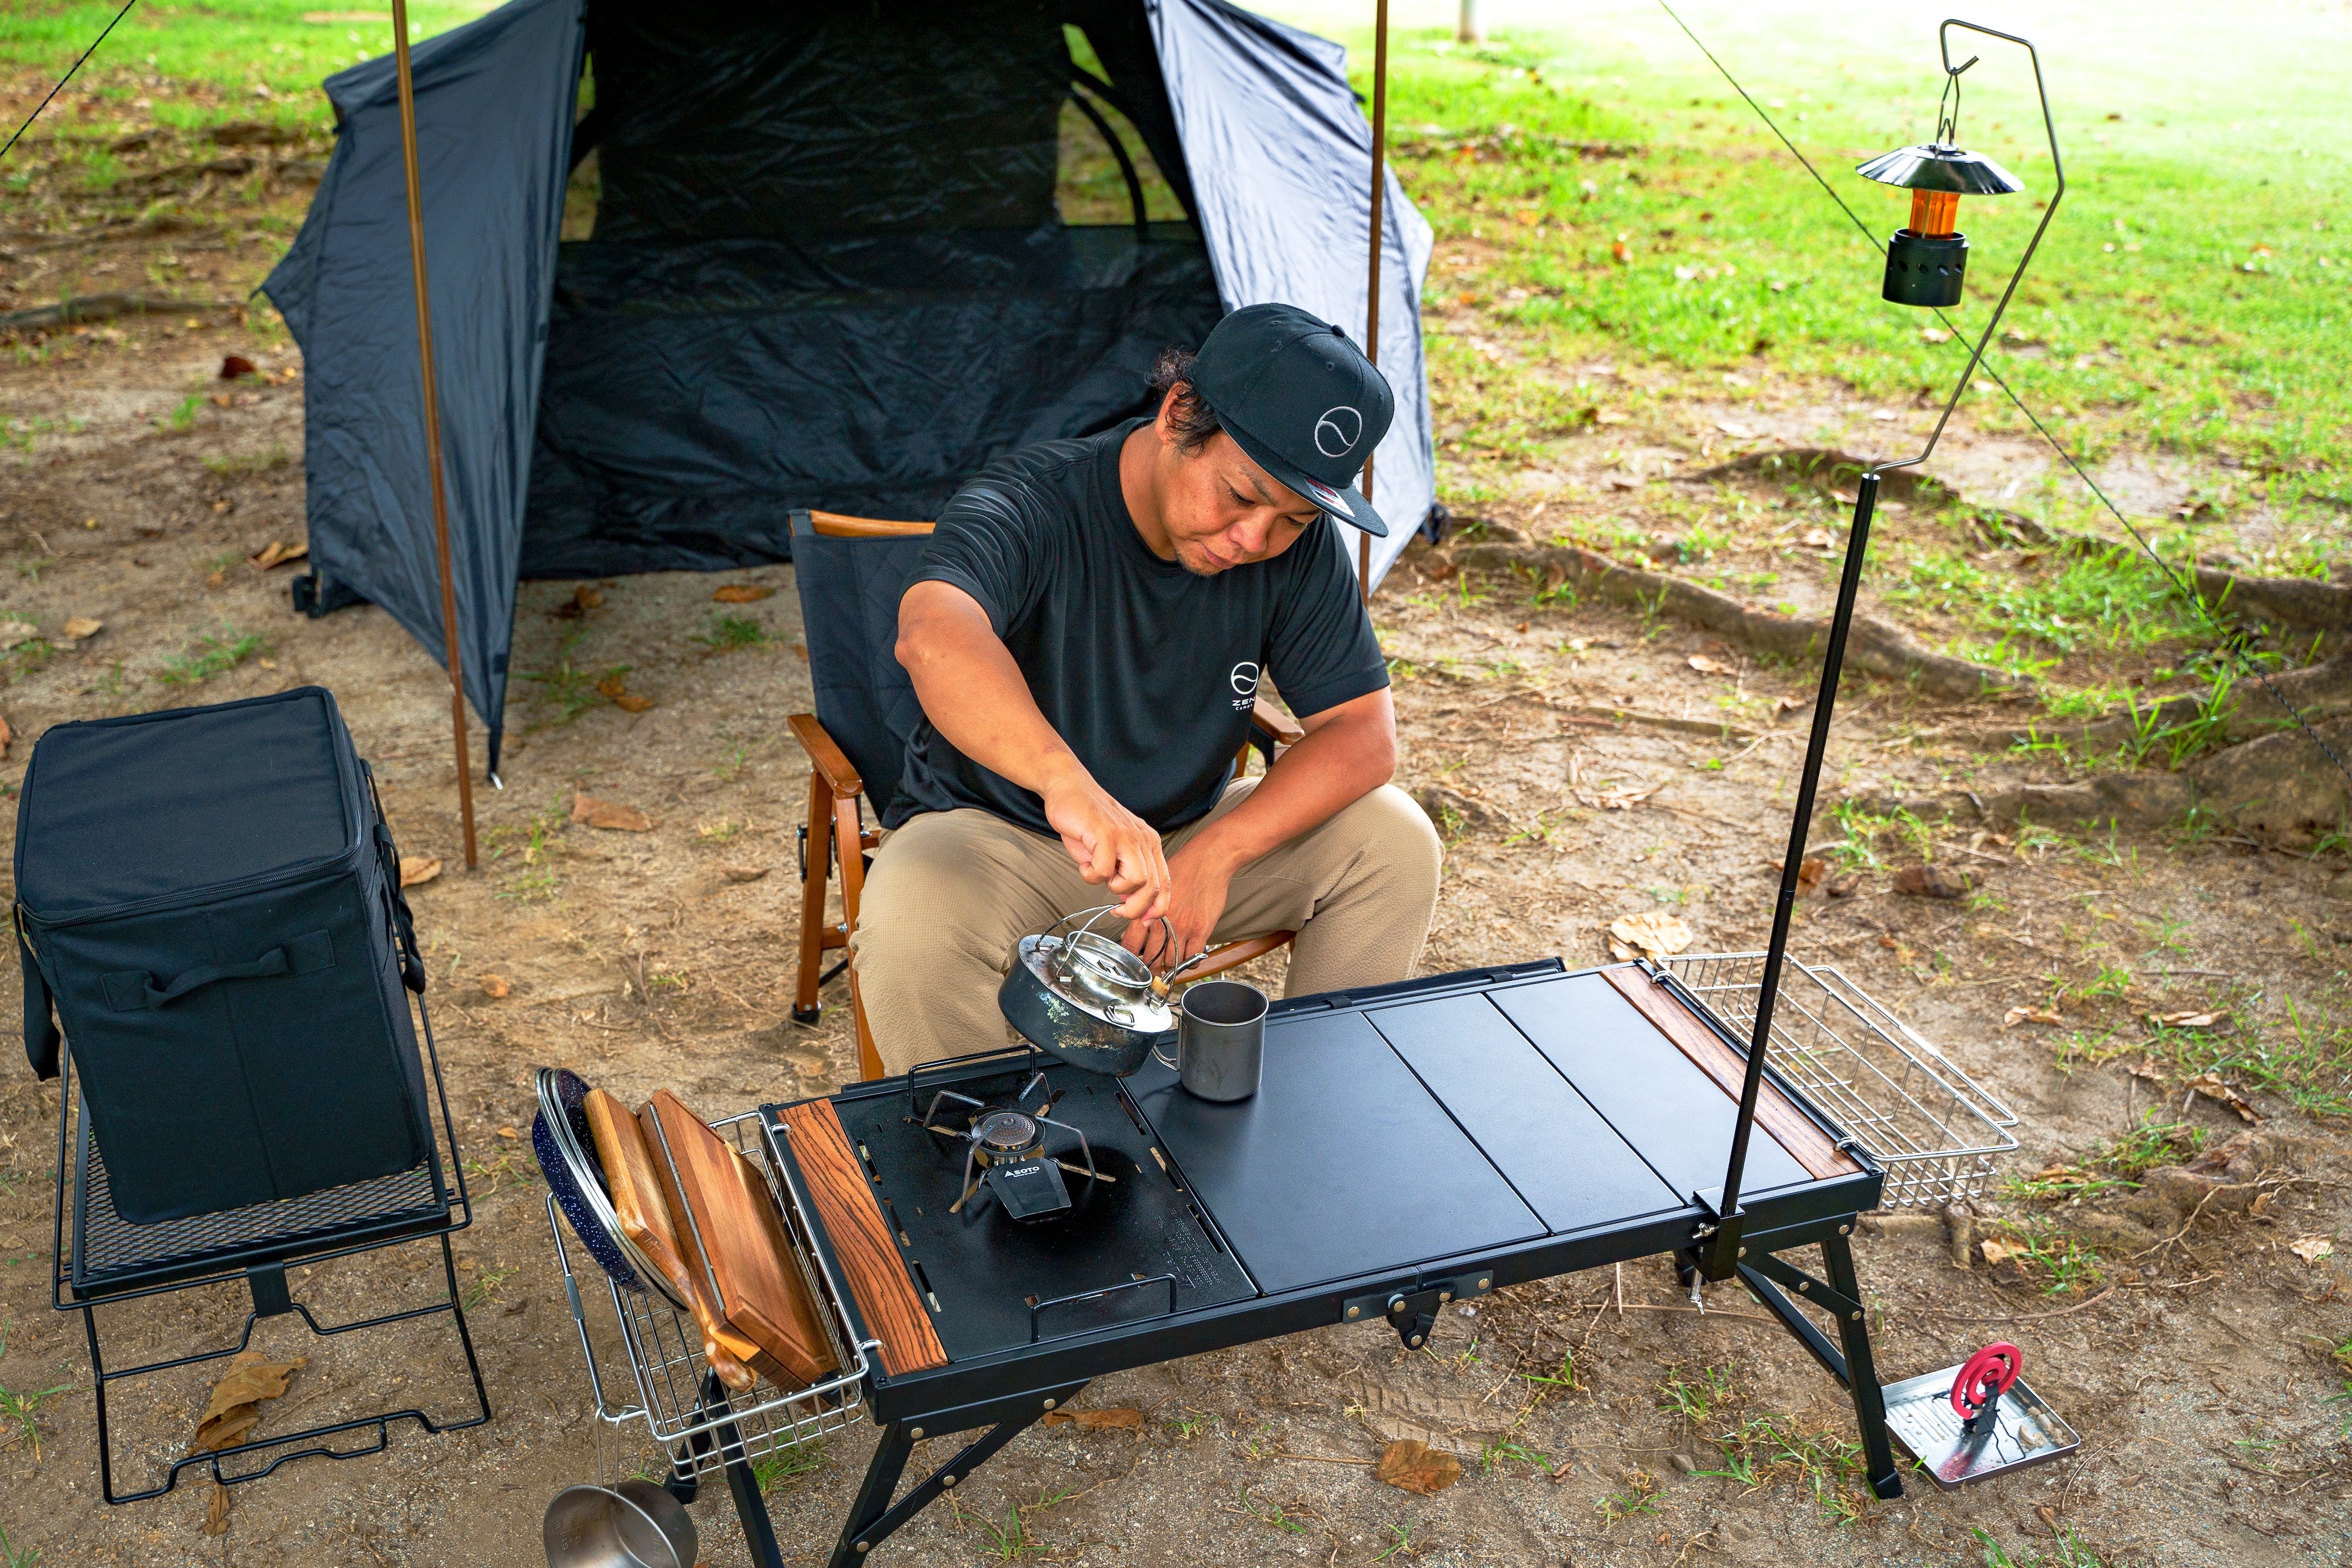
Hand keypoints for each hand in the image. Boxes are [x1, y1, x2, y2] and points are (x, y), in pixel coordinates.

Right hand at [1038, 761, 1169, 921]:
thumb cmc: (1088, 821)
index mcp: (1148, 844)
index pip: (1165, 883)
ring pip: (1136, 880)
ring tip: (1099, 872)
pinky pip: (1103, 870)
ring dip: (1114, 887)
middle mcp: (1142, 839)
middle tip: (1117, 909)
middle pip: (1153, 887)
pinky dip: (1090, 874)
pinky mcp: (1104, 834)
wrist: (1069, 788)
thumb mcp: (1112, 851)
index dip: (1158, 908)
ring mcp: (1125, 836)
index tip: (1143, 920)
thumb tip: (1132, 902)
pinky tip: (1085, 861)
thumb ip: (1125, 874)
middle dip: (1135, 908)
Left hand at [1123, 841, 1234, 972]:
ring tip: (1167, 966)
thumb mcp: (1154, 884)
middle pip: (1151, 958)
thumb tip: (1129, 921)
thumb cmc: (1182, 868)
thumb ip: (1141, 904)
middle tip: (1150, 970)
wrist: (1208, 861)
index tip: (1131, 961)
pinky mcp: (1201, 931)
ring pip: (1171, 962)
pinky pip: (1192, 958)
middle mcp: (1163, 923)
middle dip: (1149, 967)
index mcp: (1147, 911)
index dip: (1129, 957)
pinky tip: (1186, 959)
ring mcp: (1183, 929)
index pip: (1130, 944)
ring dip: (1168, 967)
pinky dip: (1189, 963)